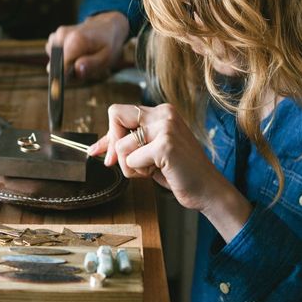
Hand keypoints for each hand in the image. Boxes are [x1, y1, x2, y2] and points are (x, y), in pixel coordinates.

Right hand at [46, 12, 128, 81]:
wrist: (106, 26)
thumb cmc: (108, 43)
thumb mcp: (107, 57)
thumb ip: (91, 65)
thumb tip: (76, 70)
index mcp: (76, 41)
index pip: (60, 66)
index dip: (61, 79)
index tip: (60, 89)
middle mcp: (63, 36)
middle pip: (55, 66)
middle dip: (67, 73)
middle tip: (84, 69)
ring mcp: (57, 35)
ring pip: (54, 62)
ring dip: (66, 66)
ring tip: (82, 60)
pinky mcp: (55, 37)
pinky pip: (54, 55)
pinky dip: (64, 58)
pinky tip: (76, 54)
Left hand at [89, 103, 252, 242]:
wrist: (206, 190)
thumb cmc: (179, 172)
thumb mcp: (149, 153)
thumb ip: (126, 144)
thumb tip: (95, 149)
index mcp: (161, 112)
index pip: (119, 112)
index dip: (108, 133)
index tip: (103, 153)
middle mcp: (164, 114)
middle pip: (115, 116)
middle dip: (112, 145)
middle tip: (118, 163)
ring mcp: (166, 128)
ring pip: (120, 145)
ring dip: (129, 166)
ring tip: (150, 170)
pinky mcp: (165, 146)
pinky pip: (130, 160)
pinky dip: (138, 172)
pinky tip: (156, 173)